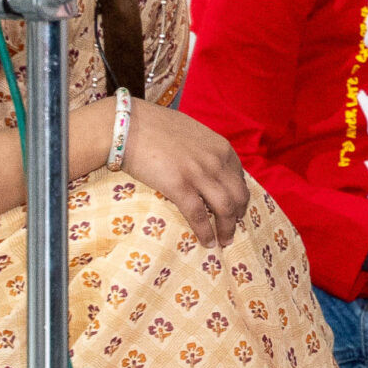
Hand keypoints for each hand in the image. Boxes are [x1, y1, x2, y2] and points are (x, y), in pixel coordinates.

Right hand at [118, 101, 250, 247]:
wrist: (128, 126)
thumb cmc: (154, 125)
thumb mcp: (191, 131)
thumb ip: (204, 148)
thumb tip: (206, 162)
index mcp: (220, 147)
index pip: (239, 177)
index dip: (239, 195)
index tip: (236, 206)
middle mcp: (215, 161)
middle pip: (238, 195)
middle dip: (239, 215)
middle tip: (234, 227)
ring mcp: (199, 174)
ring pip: (225, 208)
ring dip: (227, 228)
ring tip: (224, 241)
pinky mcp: (179, 186)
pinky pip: (199, 215)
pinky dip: (206, 231)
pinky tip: (207, 241)